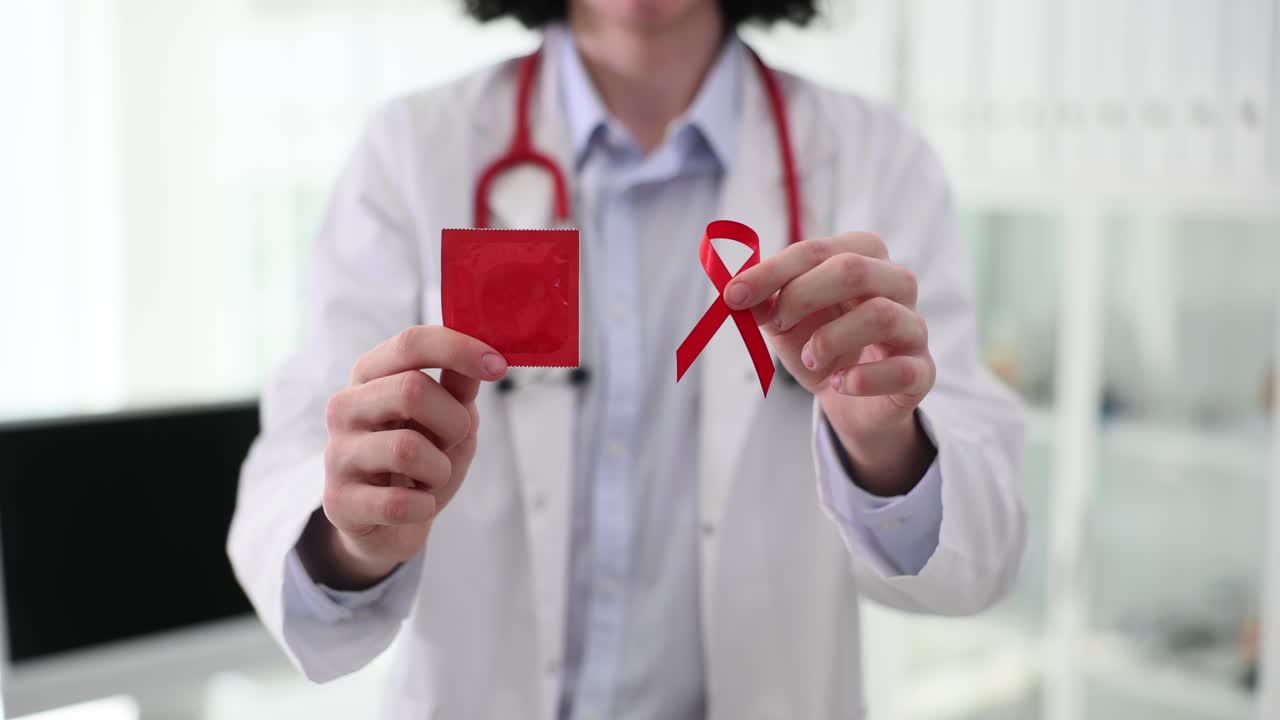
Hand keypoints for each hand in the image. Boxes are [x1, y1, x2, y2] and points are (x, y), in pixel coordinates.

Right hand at [298, 326, 507, 589]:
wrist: (388, 523)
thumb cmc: (421, 461)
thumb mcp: (448, 419)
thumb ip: (459, 388)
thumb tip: (480, 360)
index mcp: (371, 374)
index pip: (410, 343)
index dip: (458, 349)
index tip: (498, 365)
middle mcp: (345, 406)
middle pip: (411, 390)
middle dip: (453, 421)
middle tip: (453, 441)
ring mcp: (336, 453)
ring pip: (407, 449)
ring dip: (440, 469)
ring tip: (431, 477)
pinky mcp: (338, 501)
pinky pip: (397, 502)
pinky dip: (424, 505)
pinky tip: (418, 504)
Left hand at [725, 232, 935, 493]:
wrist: (850, 400)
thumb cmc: (820, 345)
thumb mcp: (783, 322)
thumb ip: (764, 304)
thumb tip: (736, 294)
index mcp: (863, 257)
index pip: (818, 250)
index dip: (772, 271)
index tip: (733, 295)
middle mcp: (896, 284)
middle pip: (854, 270)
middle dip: (802, 295)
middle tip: (777, 323)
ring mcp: (914, 327)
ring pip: (881, 315)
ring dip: (831, 339)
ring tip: (810, 358)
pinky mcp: (922, 371)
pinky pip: (901, 369)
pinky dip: (862, 379)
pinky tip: (840, 384)